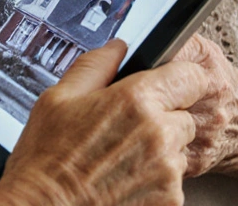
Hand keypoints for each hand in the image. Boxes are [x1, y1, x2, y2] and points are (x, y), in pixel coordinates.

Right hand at [0, 41, 206, 205]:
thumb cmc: (46, 160)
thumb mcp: (58, 99)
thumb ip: (96, 65)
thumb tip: (118, 48)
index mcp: (135, 101)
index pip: (191, 76)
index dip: (180, 79)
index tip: (169, 85)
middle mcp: (158, 135)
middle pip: (185, 116)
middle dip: (164, 119)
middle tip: (126, 130)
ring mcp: (166, 173)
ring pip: (179, 151)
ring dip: (160, 152)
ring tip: (119, 160)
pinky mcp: (169, 201)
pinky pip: (173, 183)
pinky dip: (155, 181)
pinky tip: (123, 181)